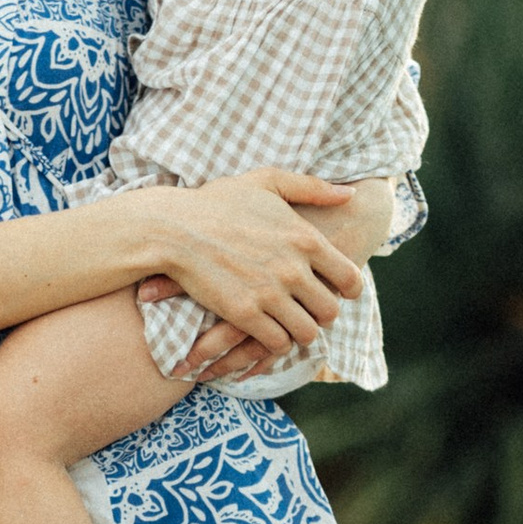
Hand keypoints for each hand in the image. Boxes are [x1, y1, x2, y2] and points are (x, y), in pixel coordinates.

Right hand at [144, 167, 364, 372]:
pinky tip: (267, 331)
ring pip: (306, 332)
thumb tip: (349, 194)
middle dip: (322, 314)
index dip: (348, 291)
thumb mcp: (267, 181)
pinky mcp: (244, 313)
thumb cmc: (217, 202)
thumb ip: (312, 187)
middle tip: (310, 311)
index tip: (338, 292)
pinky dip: (276, 342)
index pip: (350, 279)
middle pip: (330, 311)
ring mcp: (269, 293)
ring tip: (290, 325)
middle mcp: (293, 268)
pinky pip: (277, 342)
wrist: (173, 228)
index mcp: (305, 238)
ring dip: (300, 332)